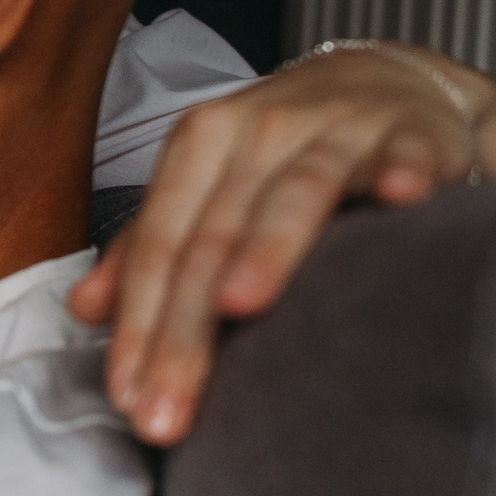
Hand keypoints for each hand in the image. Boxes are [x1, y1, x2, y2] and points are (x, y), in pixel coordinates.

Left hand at [71, 41, 484, 444]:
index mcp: (199, 145)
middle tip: (170, 412)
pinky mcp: (412, 132)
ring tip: (242, 305)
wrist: (383, 82)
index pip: (158, 245)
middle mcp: (259, 130)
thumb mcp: (204, 189)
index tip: (128, 398)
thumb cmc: (280, 151)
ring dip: (269, 246)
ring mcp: (338, 127)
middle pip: (213, 237)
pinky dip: (403, 172)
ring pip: (297, 193)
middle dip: (188, 332)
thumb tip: (82, 308)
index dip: (138, 324)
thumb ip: (146, 248)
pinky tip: (403, 198)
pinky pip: (405, 154)